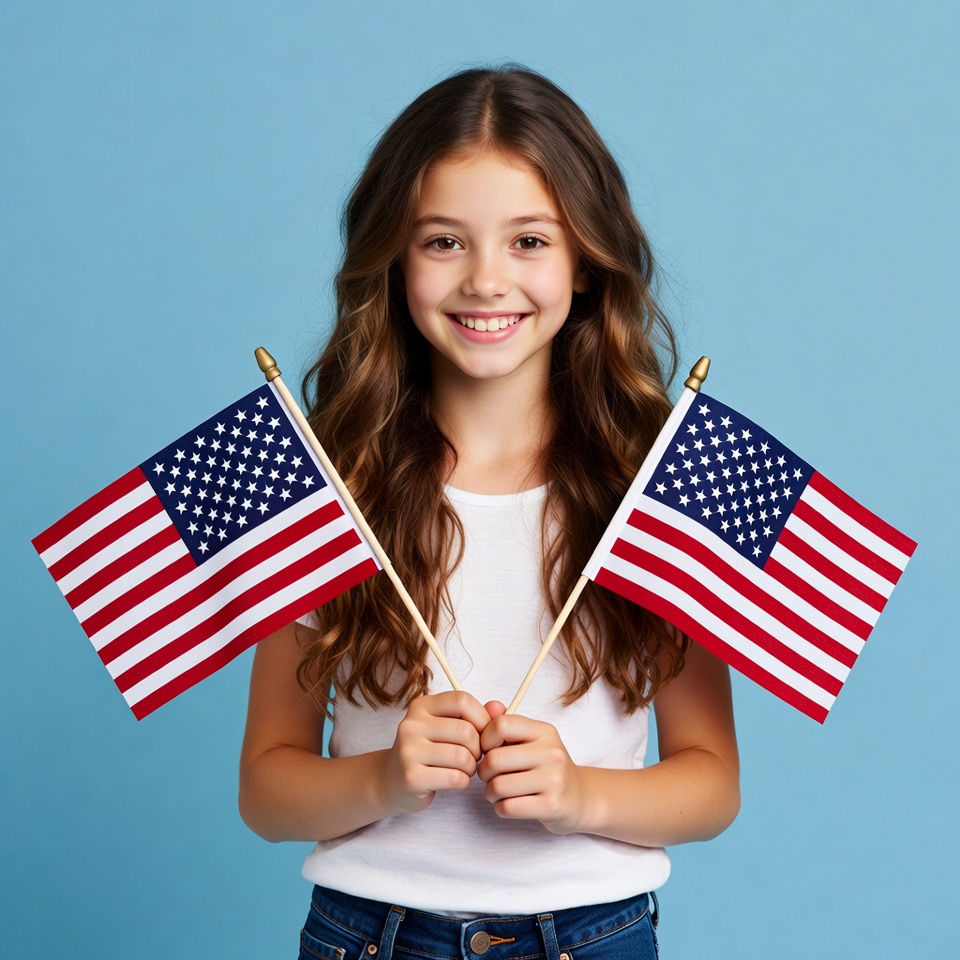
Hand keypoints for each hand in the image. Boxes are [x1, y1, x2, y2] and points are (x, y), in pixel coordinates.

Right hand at [383, 691, 490, 813]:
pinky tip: (455, 780)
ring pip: (462, 757)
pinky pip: (455, 778)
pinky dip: (463, 781)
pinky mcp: (411, 777)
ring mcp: (408, 751)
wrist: (392, 780)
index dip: (481, 717)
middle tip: (472, 756)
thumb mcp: (447, 726)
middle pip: (466, 732)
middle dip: (478, 748)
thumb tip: (500, 708)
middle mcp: (411, 725)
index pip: (461, 700)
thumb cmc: (428, 750)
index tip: (484, 732)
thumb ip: (476, 715)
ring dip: (471, 767)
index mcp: (421, 706)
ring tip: (464, 768)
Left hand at [477, 700, 586, 834]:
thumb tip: (488, 706)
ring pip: (498, 786)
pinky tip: (508, 804)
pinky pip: (508, 807)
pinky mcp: (552, 806)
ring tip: (498, 791)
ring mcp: (554, 780)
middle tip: (489, 776)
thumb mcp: (532, 740)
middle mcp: (551, 753)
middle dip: (483, 771)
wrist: (580, 796)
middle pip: (494, 759)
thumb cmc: (547, 767)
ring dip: (490, 792)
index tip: (488, 750)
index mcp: (544, 731)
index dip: (484, 739)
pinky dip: (500, 808)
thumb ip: (507, 723)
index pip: (501, 725)